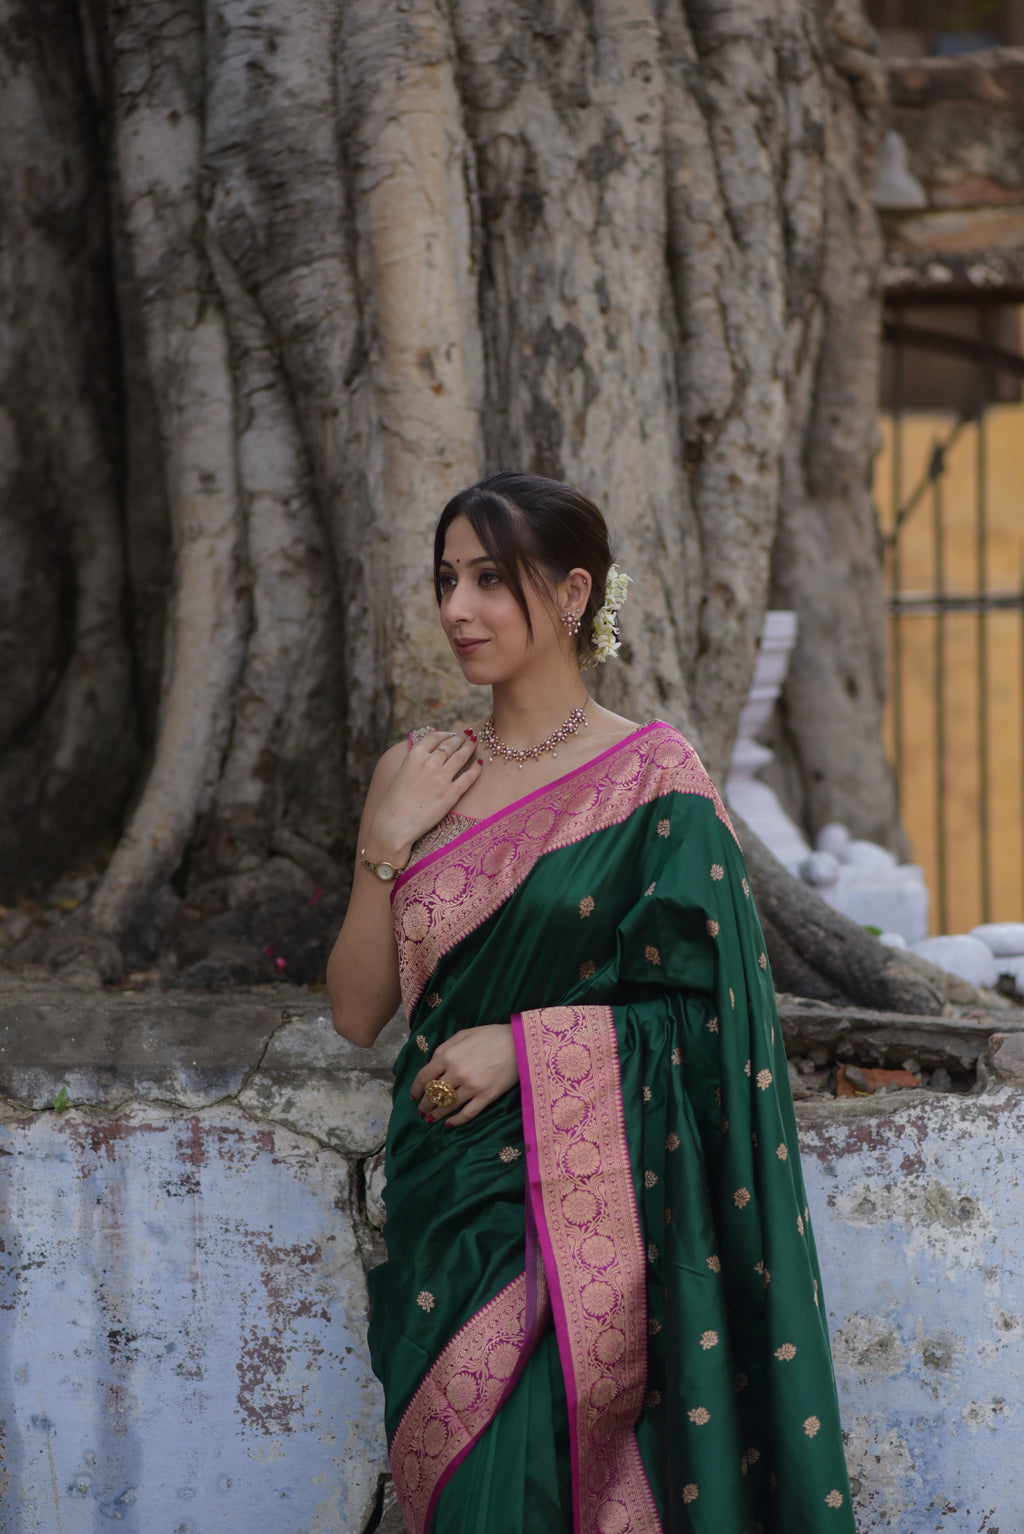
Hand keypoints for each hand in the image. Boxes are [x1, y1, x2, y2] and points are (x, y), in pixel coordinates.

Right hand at [367, 730, 481, 863]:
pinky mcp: (451, 793)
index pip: (435, 737)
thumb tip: (428, 754)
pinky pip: (469, 776)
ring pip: (461, 756)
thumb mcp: (401, 773)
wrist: (394, 824)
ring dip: (470, 746)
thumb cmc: (395, 802)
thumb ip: (415, 762)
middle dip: (461, 737)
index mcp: (415, 756)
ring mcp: (442, 778)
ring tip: (474, 742)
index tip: (452, 733)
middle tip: (468, 734)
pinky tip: (480, 763)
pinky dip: (476, 768)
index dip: (446, 734)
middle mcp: (430, 763)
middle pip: (451, 744)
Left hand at [411, 1025, 518, 1127]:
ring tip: (430, 1119)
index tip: (413, 1096)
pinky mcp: (486, 1096)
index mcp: (448, 1055)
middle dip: (425, 1105)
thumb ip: (445, 1048)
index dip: (417, 1088)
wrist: (519, 1042)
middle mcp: (456, 1072)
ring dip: (436, 1115)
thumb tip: (432, 1064)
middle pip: (434, 1094)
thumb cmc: (490, 1036)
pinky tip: (449, 1124)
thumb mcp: (463, 1035)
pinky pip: (467, 1113)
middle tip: (421, 1111)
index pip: (425, 1076)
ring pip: (448, 1106)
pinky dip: (456, 1121)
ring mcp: (471, 1086)